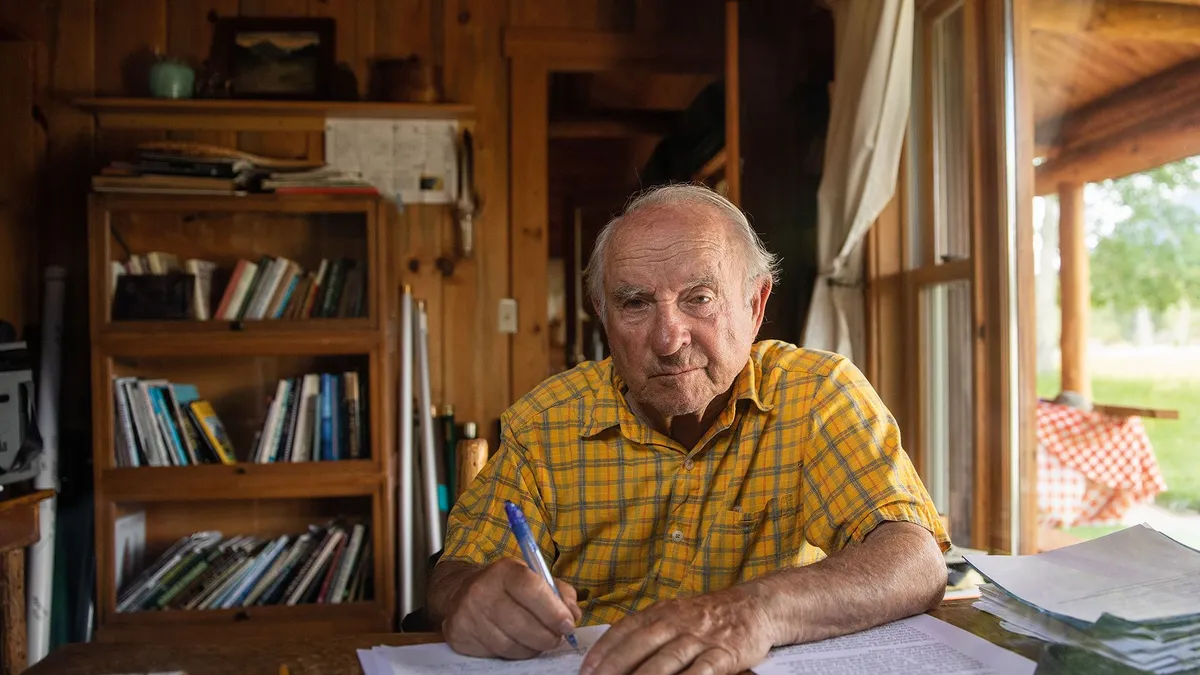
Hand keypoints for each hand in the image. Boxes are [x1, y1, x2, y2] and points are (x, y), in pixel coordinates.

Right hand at [441, 557, 582, 659]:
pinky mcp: (460, 636)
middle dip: (547, 636)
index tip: (568, 624)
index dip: (554, 611)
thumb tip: (574, 614)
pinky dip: (515, 653)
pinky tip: (519, 644)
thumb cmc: (506, 587)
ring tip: (540, 642)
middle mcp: (482, 590)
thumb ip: (559, 592)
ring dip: (532, 648)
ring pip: (510, 644)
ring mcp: (469, 615)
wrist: (461, 594)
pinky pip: (496, 653)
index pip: (532, 590)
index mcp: (505, 571)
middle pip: (521, 623)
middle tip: (557, 638)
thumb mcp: (533, 578)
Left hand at [580, 587, 775, 674]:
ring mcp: (700, 638)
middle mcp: (677, 622)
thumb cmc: (706, 617)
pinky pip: (701, 671)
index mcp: (660, 612)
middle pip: (641, 645)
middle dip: (616, 667)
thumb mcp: (673, 615)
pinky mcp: (724, 654)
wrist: (753, 607)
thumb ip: (646, 633)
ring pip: (667, 659)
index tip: (586, 671)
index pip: (624, 630)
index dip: (603, 651)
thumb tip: (610, 658)